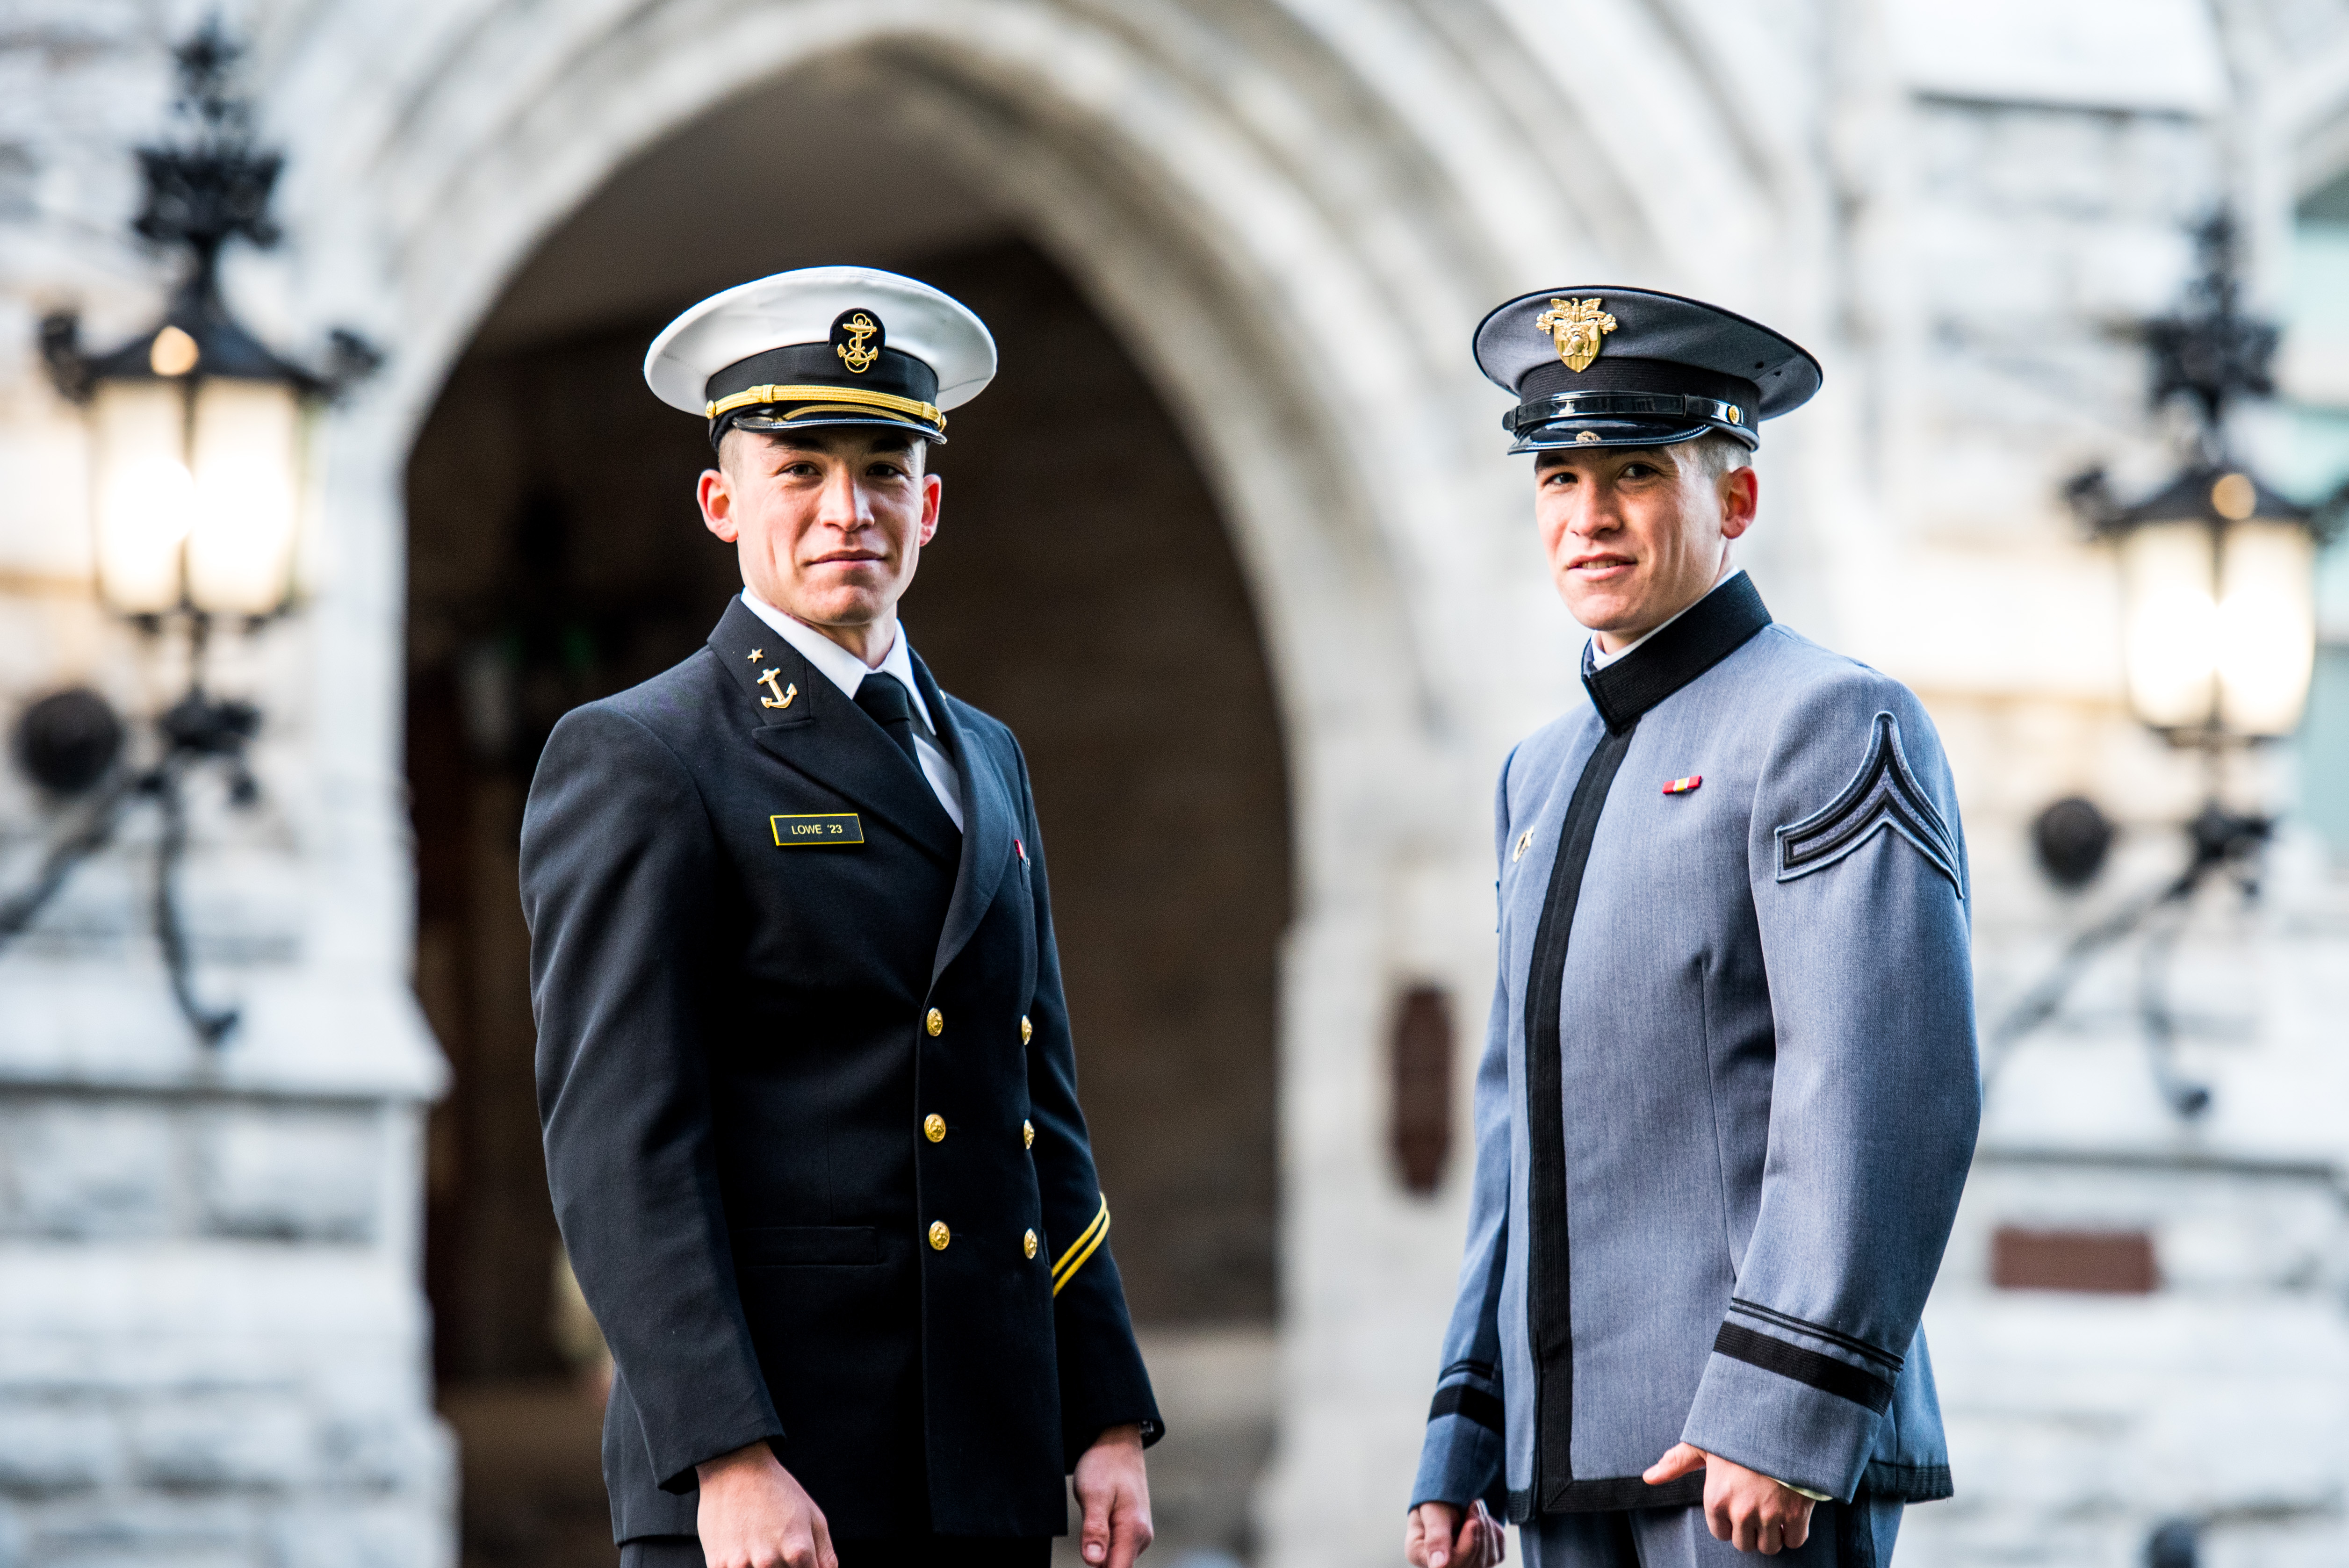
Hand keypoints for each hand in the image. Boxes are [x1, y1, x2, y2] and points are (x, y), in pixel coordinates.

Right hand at [695, 1441, 836, 1567]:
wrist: (735, 1468)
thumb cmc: (778, 1492)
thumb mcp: (813, 1518)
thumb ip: (825, 1556)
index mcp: (798, 1551)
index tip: (798, 1560)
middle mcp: (769, 1562)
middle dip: (783, 1567)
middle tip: (776, 1545)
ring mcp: (741, 1565)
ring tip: (758, 1544)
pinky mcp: (717, 1565)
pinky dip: (740, 1566)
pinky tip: (741, 1548)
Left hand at [1073, 1423, 1152, 1567]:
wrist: (1118, 1442)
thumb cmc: (1104, 1464)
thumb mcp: (1093, 1495)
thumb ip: (1095, 1530)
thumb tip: (1093, 1562)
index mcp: (1133, 1531)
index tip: (1088, 1555)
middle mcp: (1142, 1537)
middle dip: (1098, 1563)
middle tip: (1085, 1537)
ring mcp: (1140, 1533)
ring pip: (1116, 1559)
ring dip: (1100, 1552)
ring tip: (1089, 1523)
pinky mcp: (1134, 1529)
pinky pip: (1118, 1548)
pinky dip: (1105, 1544)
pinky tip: (1096, 1523)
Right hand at [1405, 1499, 1505, 1567]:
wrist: (1448, 1494)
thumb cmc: (1436, 1499)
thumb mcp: (1434, 1512)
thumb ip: (1436, 1537)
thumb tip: (1438, 1565)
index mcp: (1420, 1554)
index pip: (1450, 1564)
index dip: (1467, 1545)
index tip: (1473, 1521)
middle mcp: (1441, 1565)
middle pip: (1471, 1564)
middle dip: (1479, 1532)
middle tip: (1475, 1505)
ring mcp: (1462, 1564)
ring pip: (1487, 1561)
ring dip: (1487, 1530)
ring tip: (1477, 1508)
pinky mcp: (1480, 1561)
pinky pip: (1497, 1555)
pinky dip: (1495, 1535)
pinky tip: (1483, 1520)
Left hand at [1644, 1443, 1814, 1554]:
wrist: (1782, 1420)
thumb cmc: (1740, 1431)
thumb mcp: (1704, 1442)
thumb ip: (1677, 1462)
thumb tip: (1649, 1477)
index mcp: (1716, 1499)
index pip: (1721, 1534)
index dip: (1730, 1522)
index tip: (1738, 1507)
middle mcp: (1741, 1512)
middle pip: (1745, 1544)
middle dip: (1750, 1531)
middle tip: (1757, 1510)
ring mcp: (1770, 1515)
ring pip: (1769, 1547)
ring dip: (1772, 1534)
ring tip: (1774, 1512)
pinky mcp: (1797, 1514)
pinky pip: (1795, 1541)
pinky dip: (1795, 1533)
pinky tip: (1792, 1514)